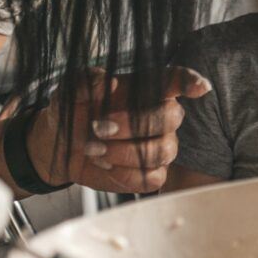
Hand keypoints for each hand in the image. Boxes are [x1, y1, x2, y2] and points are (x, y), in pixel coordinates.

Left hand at [25, 66, 209, 192]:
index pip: (177, 80)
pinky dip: (124, 174)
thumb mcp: (70, 89)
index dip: (191, 82)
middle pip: (172, 117)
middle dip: (134, 124)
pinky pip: (152, 178)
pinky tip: (104, 164)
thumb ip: (85, 82)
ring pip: (162, 150)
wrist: (59, 145)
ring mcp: (159, 146)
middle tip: (98, 127)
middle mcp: (160, 116)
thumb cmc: (73, 110)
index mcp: (148, 89)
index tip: (198, 88)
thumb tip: (106, 82)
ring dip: (125, 152)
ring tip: (93, 148)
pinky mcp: (149, 173)